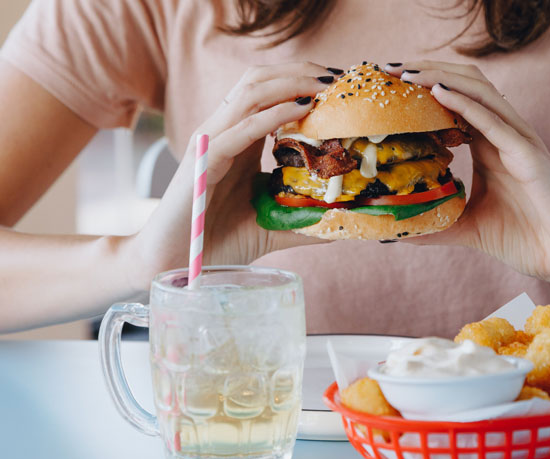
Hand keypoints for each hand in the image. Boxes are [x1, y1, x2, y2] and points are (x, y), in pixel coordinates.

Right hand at [128, 62, 334, 287]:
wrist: (173, 266)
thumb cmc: (218, 243)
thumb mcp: (272, 226)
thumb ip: (304, 219)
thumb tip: (344, 220)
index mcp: (239, 141)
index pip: (269, 93)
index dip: (302, 81)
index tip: (341, 86)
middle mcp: (224, 133)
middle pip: (260, 81)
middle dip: (300, 71)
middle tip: (338, 77)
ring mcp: (211, 143)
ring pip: (250, 93)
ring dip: (291, 82)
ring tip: (325, 85)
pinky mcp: (203, 161)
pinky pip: (242, 128)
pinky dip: (274, 114)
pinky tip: (303, 109)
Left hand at [385, 61, 549, 287]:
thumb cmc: (526, 239)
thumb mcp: (467, 228)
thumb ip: (435, 225)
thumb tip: (395, 232)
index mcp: (490, 145)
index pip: (456, 100)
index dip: (424, 87)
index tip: (388, 86)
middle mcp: (504, 135)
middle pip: (465, 84)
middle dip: (427, 71)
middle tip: (389, 70)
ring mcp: (520, 142)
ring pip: (480, 93)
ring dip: (441, 78)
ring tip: (406, 74)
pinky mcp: (530, 158)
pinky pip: (495, 123)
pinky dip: (466, 105)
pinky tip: (439, 93)